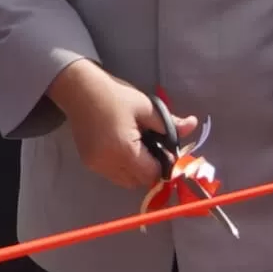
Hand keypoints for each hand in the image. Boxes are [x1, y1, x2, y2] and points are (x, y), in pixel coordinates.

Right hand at [48, 58, 176, 194]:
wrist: (79, 90)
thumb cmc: (115, 96)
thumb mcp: (146, 107)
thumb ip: (169, 123)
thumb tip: (193, 125)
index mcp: (125, 150)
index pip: (151, 174)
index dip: (163, 166)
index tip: (166, 151)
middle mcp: (108, 163)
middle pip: (139, 181)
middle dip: (150, 169)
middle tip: (153, 147)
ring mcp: (96, 165)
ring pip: (125, 181)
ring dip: (136, 171)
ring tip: (138, 147)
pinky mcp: (88, 163)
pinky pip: (112, 174)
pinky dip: (122, 167)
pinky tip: (123, 147)